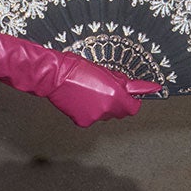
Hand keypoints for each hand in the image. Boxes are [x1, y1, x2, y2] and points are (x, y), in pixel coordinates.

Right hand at [46, 55, 162, 124]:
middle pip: (120, 112)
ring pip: (105, 115)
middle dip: (118, 104)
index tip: (131, 97)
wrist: (57, 76)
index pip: (133, 107)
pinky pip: (92, 118)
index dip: (133, 101)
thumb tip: (134, 88)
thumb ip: (122, 83)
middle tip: (109, 91)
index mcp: (115, 95)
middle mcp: (107, 108)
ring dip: (103, 107)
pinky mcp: (83, 121)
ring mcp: (94, 117)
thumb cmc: (79, 69)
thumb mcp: (107, 72)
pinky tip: (82, 100)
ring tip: (92, 93)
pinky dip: (90, 111)